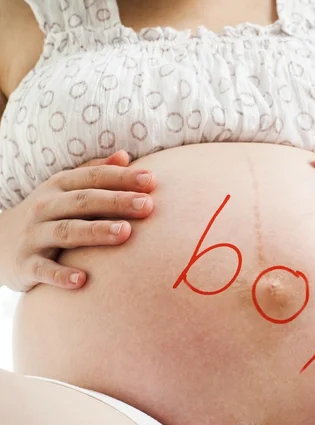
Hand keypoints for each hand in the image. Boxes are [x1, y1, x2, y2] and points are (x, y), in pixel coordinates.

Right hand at [0, 150, 155, 291]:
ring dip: (96, 232)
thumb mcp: (67, 189)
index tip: (151, 180)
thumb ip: (95, 172)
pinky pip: (43, 269)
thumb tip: (124, 155)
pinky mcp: (25, 264)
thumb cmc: (49, 212)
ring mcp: (33, 235)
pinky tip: (82, 280)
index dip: (122, 177)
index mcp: (59, 186)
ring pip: (66, 232)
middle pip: (83, 201)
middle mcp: (45, 207)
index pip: (94, 177)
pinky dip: (60, 275)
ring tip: (125, 233)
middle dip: (116, 201)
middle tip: (147, 206)